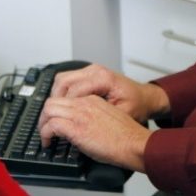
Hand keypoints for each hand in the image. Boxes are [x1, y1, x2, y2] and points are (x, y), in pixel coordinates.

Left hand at [38, 93, 152, 171]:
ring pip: (49, 109)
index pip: (65, 97)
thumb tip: (82, 127)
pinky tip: (48, 142)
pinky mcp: (77, 128)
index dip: (56, 109)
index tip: (54, 119)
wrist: (135, 143)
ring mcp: (80, 114)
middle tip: (44, 127)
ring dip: (42, 123)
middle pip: (53, 99)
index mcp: (93, 99)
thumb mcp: (109, 117)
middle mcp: (84, 103)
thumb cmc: (127, 136)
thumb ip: (94, 116)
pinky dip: (45, 134)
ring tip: (45, 136)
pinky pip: (52, 125)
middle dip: (44, 114)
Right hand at [50, 64, 169, 122]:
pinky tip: (64, 107)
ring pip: (62, 79)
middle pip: (62, 81)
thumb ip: (98, 117)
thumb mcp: (120, 114)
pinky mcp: (89, 74)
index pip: (72, 91)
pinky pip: (69, 80)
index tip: (55, 123)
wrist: (146, 98)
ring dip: (56, 96)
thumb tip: (77, 125)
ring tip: (54, 114)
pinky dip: (63, 93)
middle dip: (54, 102)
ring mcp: (91, 70)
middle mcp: (95, 70)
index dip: (61, 109)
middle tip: (49, 119)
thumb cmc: (137, 106)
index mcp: (103, 79)